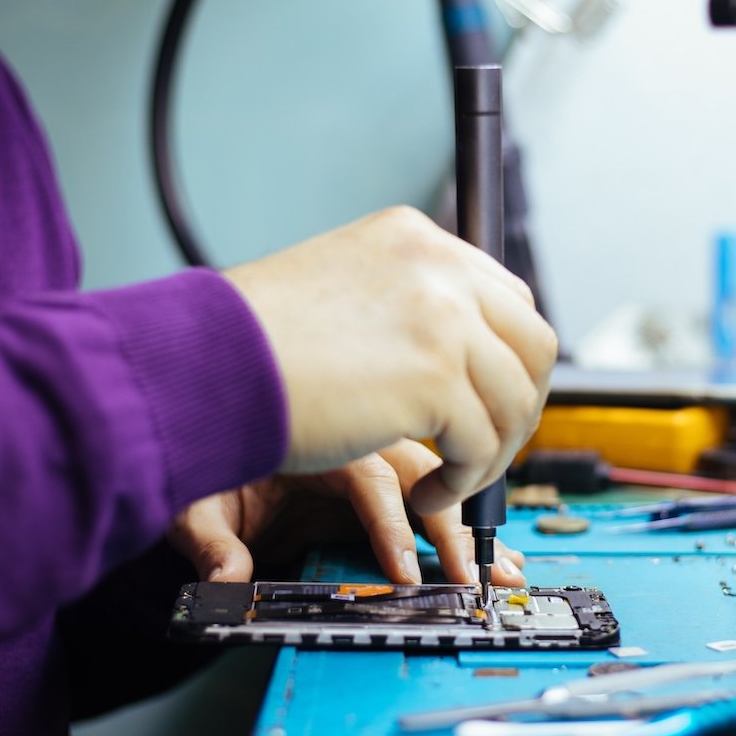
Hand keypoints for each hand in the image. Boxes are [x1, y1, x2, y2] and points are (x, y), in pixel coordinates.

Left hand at [167, 439, 526, 585]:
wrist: (204, 433)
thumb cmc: (204, 468)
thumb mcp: (196, 502)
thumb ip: (213, 542)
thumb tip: (225, 580)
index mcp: (314, 436)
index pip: (367, 478)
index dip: (389, 525)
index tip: (404, 570)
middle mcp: (355, 436)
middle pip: (419, 471)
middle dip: (451, 525)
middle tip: (472, 574)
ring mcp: (375, 450)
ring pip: (439, 474)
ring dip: (472, 521)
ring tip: (503, 565)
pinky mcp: (385, 473)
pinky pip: (438, 485)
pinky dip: (468, 513)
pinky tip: (496, 545)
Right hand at [223, 206, 557, 516]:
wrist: (202, 366)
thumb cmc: (249, 343)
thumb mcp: (339, 292)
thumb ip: (402, 308)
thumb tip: (456, 352)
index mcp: (414, 239)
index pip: (505, 297)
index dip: (508, 360)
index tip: (491, 402)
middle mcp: (437, 268)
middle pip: (533, 343)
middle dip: (520, 406)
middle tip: (488, 448)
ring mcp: (443, 319)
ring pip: (515, 400)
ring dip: (492, 454)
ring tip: (451, 482)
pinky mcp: (436, 379)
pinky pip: (481, 445)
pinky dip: (462, 483)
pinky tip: (427, 496)